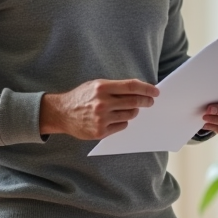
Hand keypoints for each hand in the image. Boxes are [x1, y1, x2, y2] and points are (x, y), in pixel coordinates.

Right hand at [40, 79, 158, 139]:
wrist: (61, 113)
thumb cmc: (81, 97)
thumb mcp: (95, 85)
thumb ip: (115, 87)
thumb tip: (139, 90)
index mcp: (102, 87)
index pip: (131, 87)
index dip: (146, 89)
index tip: (155, 91)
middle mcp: (102, 103)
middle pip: (134, 102)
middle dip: (146, 101)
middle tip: (150, 102)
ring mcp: (101, 119)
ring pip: (130, 115)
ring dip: (134, 112)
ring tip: (130, 109)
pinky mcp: (100, 132)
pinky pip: (121, 126)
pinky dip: (123, 121)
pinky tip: (116, 118)